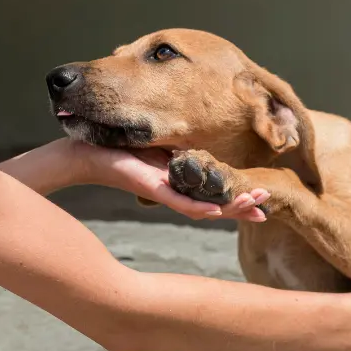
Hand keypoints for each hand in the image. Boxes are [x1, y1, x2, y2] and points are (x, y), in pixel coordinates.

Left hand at [66, 139, 269, 221]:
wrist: (83, 153)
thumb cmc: (115, 147)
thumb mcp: (156, 144)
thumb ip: (178, 147)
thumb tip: (199, 139)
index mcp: (178, 181)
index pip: (214, 194)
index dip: (238, 200)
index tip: (263, 202)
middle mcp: (174, 191)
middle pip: (214, 205)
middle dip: (242, 206)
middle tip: (267, 209)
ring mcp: (163, 191)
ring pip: (202, 207)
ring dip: (230, 208)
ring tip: (256, 206)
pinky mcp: (150, 187)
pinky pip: (178, 201)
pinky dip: (199, 207)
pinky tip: (217, 211)